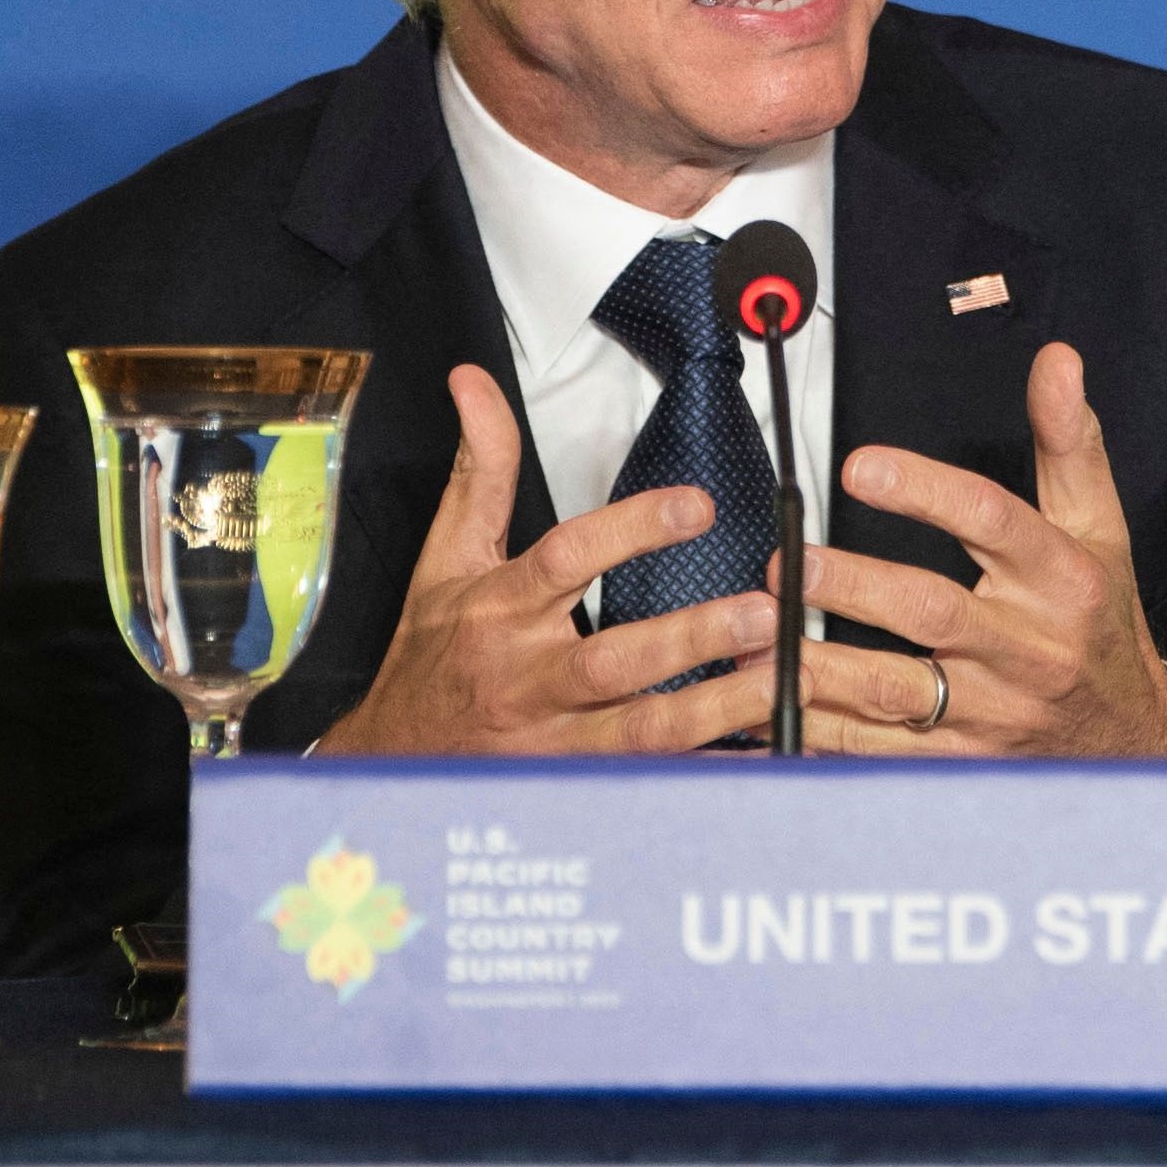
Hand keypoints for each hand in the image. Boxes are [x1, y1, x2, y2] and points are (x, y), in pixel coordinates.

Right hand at [311, 368, 784, 755]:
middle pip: (612, 660)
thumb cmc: (431, 655)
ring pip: (641, 730)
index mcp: (502, 609)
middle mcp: (529, 677)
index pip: (567, 561)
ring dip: (714, 707)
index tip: (697, 505)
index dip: (632, 530)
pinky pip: (648, 779)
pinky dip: (702, 768)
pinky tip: (755, 749)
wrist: (392, 756)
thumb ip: (480, 469)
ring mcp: (555, 739)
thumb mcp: (447, 556)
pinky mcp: (577, 781)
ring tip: (773, 677)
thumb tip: (475, 386)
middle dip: (690, 638)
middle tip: (760, 610)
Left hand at [798, 341, 1166, 757]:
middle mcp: (1026, 648)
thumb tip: (1056, 362)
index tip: (860, 465)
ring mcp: (991, 713)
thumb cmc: (1100, 622)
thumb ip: (1068, 441)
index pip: (993, 523)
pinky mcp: (960, 762)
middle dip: (854, 587)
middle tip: (790, 561)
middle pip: (933, 612)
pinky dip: (820, 736)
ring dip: (821, 669)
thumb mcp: (1101, 527)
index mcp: (1060, 579)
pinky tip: (771, 708)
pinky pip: (879, 755)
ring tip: (759, 638)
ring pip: (896, 693)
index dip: (925, 492)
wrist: (1131, 739)